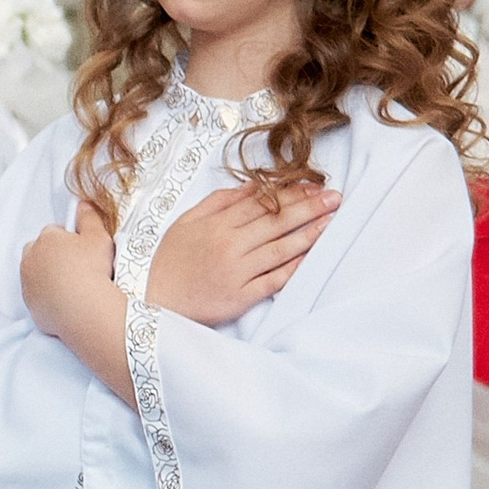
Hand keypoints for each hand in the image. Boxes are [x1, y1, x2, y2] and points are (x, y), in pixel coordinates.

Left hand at [20, 195, 113, 330]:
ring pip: (37, 273)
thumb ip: (89, 217)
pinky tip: (66, 300)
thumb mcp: (99, 237)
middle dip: (54, 255)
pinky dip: (48, 295)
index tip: (83, 249)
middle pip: (40, 250)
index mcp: (46, 238)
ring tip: (73, 284)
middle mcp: (30, 258)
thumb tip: (83, 204)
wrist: (86, 310)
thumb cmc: (93, 270)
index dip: (70, 239)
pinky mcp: (30, 304)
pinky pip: (38, 295)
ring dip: (49, 275)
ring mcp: (27, 283)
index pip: (54, 231)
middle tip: (77, 266)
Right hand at [147, 176, 334, 325]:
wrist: (153, 304)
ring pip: (280, 249)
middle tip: (335, 198)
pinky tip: (311, 256)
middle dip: (309, 207)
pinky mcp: (240, 297)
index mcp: (216, 225)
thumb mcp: (186, 223)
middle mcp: (229, 246)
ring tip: (331, 221)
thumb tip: (251, 186)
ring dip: (309, 234)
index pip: (261, 203)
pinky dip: (294, 268)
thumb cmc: (170, 263)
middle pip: (276, 222)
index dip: (290, 192)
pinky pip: (274, 281)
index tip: (313, 184)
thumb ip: (218, 202)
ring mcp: (236, 272)